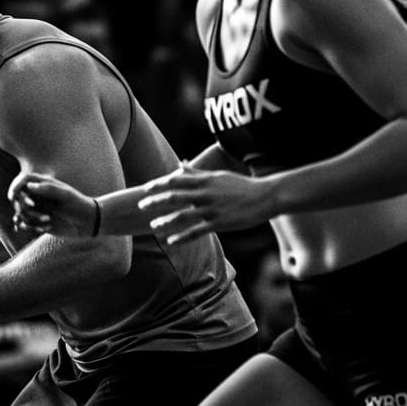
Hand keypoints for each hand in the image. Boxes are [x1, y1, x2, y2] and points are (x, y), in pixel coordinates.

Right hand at [8, 170, 97, 236]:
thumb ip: (48, 189)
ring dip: (30, 219)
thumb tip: (29, 186)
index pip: (24, 179)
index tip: (14, 196)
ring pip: (20, 213)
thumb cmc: (79, 205)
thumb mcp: (66, 196)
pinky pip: (25, 225)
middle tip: (34, 210)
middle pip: (17, 197)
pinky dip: (30, 228)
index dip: (15, 186)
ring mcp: (38, 209)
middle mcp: (38, 196)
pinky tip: (44, 229)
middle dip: (22, 206)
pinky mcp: (38, 222)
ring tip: (48, 221)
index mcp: (44, 185)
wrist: (87, 223)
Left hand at [137, 163, 270, 244]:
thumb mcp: (217, 176)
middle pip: (175, 196)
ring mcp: (212, 209)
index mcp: (205, 181)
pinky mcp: (219, 223)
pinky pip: (197, 231)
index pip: (176, 180)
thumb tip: (178, 164)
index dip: (159, 184)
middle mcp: (206, 194)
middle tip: (141, 205)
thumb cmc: (240, 186)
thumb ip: (196, 173)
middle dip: (156, 201)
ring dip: (166, 221)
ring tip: (153, 226)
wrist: (265, 196)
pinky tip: (171, 240)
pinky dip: (182, 236)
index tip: (145, 188)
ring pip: (183, 215)